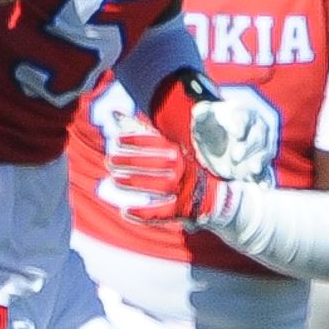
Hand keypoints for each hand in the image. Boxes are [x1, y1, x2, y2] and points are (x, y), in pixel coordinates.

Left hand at [97, 113, 218, 228]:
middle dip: (129, 161)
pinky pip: (160, 213)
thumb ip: (148, 135)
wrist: (217, 197)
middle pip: (152, 164)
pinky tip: (125, 211)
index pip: (155, 143)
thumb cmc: (186, 170)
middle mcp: (181, 169)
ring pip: (155, 186)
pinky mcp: (182, 209)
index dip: (135, 140)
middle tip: (111, 161)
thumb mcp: (173, 150)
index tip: (117, 140)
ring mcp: (182, 190)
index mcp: (179, 152)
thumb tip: (117, 115)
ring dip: (133, 182)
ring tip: (115, 179)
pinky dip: (142, 213)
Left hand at [185, 83, 282, 183]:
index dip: (241, 125)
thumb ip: (202, 113)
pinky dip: (265, 180)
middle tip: (235, 155)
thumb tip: (199, 111)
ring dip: (259, 161)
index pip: (245, 117)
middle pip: (258, 136)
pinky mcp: (260, 166)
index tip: (235, 134)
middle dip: (248, 146)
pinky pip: (266, 172)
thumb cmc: (212, 128)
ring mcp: (262, 148)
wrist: (217, 145)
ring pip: (265, 153)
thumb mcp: (204, 119)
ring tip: (253, 170)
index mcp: (244, 114)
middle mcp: (258, 129)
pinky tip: (263, 187)